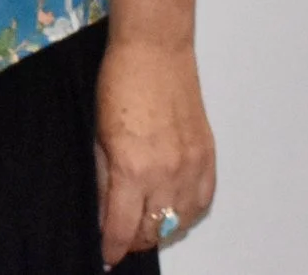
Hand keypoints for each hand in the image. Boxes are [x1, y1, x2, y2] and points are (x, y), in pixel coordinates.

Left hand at [95, 37, 215, 263]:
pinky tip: (172, 209)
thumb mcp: (99, 136)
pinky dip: (187, 213)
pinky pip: (202, 203)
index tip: (108, 256)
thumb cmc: (117, 84)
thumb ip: (104, 179)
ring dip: (162, 229)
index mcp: (132, 169)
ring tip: (145, 225)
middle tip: (123, 238)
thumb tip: (105, 213)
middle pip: (154, 230)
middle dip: (135, 240)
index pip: (123, 227)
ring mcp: (192, 167)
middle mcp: (166, 174)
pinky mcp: (208, 157)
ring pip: (181, 222)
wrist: (155, 51)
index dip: (114, 247)